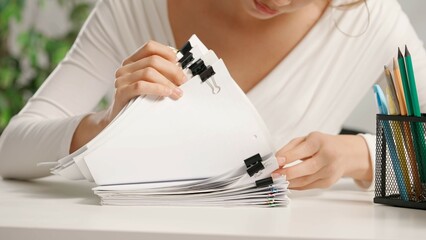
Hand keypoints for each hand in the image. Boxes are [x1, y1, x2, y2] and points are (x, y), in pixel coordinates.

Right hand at [70, 40, 184, 152]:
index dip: (168, 53)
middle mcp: (125, 68)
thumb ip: (162, 75)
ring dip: (167, 82)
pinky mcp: (121, 93)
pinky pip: (141, 86)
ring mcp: (121, 80)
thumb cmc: (139, 101)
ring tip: (178, 92)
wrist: (120, 121)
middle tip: (183, 81)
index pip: (150, 47)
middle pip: (153, 60)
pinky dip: (157, 88)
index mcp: (133, 62)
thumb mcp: (151, 84)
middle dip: (172, 70)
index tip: (181, 65)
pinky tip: (167, 93)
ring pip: (148, 72)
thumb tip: (182, 71)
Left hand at [272, 132, 371, 189]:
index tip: (275, 162)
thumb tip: (276, 159)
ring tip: (277, 180)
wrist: (346, 153)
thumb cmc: (323, 144)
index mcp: (319, 141)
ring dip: (289, 182)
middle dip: (286, 173)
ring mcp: (329, 171)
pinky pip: (308, 186)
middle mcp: (327, 156)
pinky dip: (296, 186)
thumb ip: (290, 148)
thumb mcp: (307, 139)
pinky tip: (288, 183)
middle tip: (273, 175)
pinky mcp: (328, 182)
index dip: (286, 158)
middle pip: (305, 169)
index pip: (301, 151)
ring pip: (305, 180)